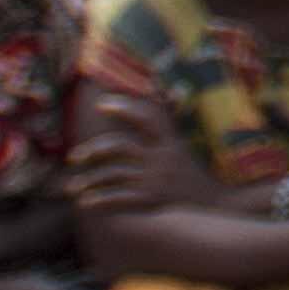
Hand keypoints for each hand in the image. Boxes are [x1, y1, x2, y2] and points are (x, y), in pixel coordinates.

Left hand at [65, 90, 197, 220]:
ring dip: (90, 181)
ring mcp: (156, 179)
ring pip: (114, 174)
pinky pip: (121, 198)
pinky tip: (85, 203)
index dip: (123, 109)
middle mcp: (161, 157)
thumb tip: (168, 86)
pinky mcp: (153, 200)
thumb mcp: (183, 142)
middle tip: (73, 158)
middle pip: (121, 146)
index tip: (100, 104)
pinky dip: (101, 200)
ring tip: (71, 187)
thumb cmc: (194, 170)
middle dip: (93, 150)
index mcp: (169, 140)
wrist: (216, 202)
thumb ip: (170, 116)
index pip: (146, 117)